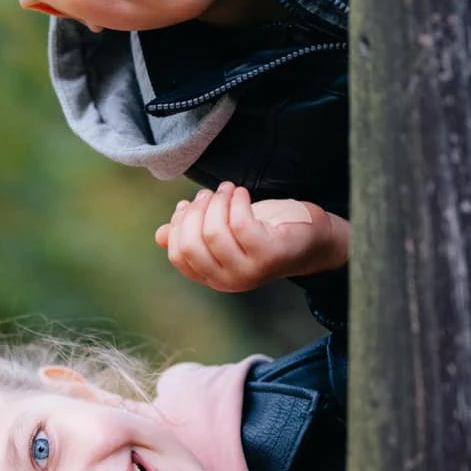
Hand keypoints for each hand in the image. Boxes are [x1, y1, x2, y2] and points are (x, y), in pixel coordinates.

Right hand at [155, 182, 349, 291]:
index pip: (178, 255)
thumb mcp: (225, 234)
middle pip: (191, 243)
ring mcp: (249, 271)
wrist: (311, 239)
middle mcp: (229, 280)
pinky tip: (242, 193)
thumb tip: (160, 235)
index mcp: (213, 277)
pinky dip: (237, 202)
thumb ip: (195, 235)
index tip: (188, 204)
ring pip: (213, 232)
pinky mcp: (269, 254)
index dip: (178, 226)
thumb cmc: (265, 233)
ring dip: (217, 202)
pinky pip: (240, 224)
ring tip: (229, 189)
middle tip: (209, 194)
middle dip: (195, 212)